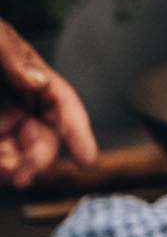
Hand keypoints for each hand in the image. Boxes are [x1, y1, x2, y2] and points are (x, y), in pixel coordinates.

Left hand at [0, 20, 95, 187]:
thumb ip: (13, 60)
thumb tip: (38, 83)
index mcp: (30, 76)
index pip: (64, 105)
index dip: (78, 132)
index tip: (87, 160)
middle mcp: (19, 101)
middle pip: (43, 136)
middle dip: (38, 159)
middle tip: (24, 176)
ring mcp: (0, 120)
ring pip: (17, 153)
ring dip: (13, 167)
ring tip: (3, 173)